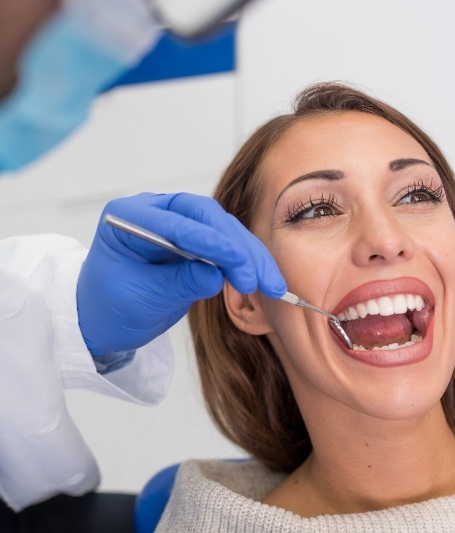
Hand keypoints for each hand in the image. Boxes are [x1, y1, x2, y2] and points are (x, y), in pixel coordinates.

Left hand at [77, 192, 285, 355]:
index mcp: (129, 217)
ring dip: (249, 256)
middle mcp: (157, 212)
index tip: (236, 261)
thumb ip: (178, 283)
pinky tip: (263, 279)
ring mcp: (179, 224)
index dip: (210, 241)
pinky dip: (246, 262)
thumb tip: (216, 276)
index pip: (176, 222)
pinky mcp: (196, 241)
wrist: (106, 320)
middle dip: (236, 247)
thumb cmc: (109, 308)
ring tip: (270, 284)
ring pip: (224, 230)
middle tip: (254, 278)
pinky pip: (227, 246)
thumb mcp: (140, 299)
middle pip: (207, 217)